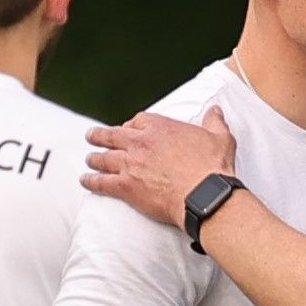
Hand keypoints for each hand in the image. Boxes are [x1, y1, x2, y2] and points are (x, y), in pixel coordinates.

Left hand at [84, 107, 238, 233]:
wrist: (204, 194)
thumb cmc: (213, 167)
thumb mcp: (219, 138)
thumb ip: (214, 122)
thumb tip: (215, 111)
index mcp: (160, 128)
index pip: (138, 120)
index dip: (131, 125)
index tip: (129, 128)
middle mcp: (140, 143)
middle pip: (113, 135)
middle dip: (100, 136)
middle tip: (92, 136)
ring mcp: (130, 165)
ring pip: (104, 158)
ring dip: (94, 158)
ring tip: (89, 159)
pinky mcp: (126, 187)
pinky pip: (102, 182)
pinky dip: (92, 181)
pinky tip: (85, 181)